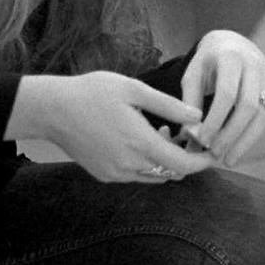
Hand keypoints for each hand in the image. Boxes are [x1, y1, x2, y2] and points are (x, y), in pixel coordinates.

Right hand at [12, 71, 212, 182]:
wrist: (52, 110)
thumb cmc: (93, 92)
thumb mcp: (134, 90)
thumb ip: (169, 105)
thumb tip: (198, 116)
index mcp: (140, 143)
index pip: (182, 165)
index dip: (202, 161)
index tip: (212, 151)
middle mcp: (128, 165)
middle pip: (170, 171)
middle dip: (183, 155)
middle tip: (182, 131)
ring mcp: (114, 174)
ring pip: (153, 175)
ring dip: (164, 159)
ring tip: (160, 129)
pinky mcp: (104, 175)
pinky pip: (135, 175)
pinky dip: (146, 162)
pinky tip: (139, 138)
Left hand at [181, 30, 264, 165]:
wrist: (231, 43)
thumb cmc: (208, 62)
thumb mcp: (193, 74)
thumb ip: (190, 103)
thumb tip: (189, 137)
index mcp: (231, 58)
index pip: (227, 93)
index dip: (215, 119)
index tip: (201, 140)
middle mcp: (256, 65)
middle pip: (248, 105)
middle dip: (231, 133)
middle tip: (215, 154)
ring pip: (264, 113)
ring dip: (247, 140)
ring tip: (230, 160)